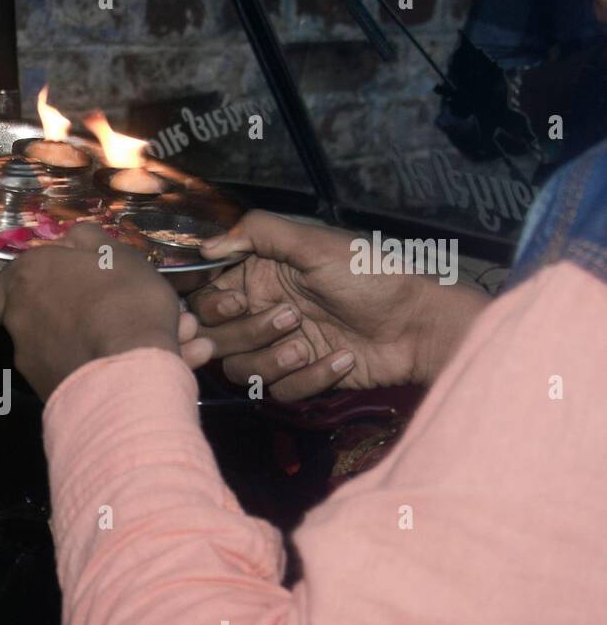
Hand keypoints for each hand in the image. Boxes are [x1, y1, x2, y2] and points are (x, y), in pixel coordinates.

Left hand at [0, 224, 187, 399]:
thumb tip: (70, 241)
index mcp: (28, 277)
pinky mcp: (44, 391)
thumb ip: (89, 242)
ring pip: (56, 348)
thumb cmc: (125, 301)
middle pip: (29, 317)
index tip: (46, 290)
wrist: (128, 374)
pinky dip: (94, 369)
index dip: (15, 291)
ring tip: (135, 344)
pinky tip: (132, 368)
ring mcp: (27, 359)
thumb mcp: (118, 253)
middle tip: (104, 316)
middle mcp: (18, 318)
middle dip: (63, 317)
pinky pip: (71, 374)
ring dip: (87, 343)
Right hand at [192, 211, 488, 399]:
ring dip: (273, 360)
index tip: (237, 301)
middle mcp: (261, 312)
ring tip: (307, 345)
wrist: (418, 325)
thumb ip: (259, 233)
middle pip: (215, 338)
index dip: (212, 305)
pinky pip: (278, 391)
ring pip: (240, 370)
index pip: (205, 297)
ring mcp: (279, 348)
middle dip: (248, 333)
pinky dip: (309, 378)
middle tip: (291, 317)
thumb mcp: (316, 242)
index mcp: (259, 277)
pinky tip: (341, 359)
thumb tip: (206, 246)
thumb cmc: (371, 274)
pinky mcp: (299, 378)